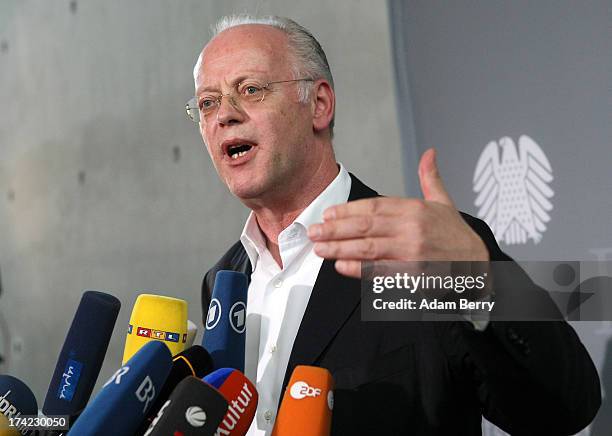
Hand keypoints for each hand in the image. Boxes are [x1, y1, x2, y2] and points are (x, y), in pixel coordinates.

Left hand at [307, 148, 489, 277]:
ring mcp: (412, 252)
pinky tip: (341, 266)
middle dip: (335, 229)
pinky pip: (380, 271)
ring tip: (320, 249)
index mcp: (415, 209)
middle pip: (365, 226)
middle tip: (313, 232)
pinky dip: (359, 269)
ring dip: (340, 248)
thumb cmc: (455, 234)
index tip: (327, 214)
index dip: (347, 210)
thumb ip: (430, 178)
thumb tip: (429, 153)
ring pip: (368, 248)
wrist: (478, 265)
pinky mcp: (413, 274)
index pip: (373, 206)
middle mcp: (412, 228)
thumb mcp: (444, 202)